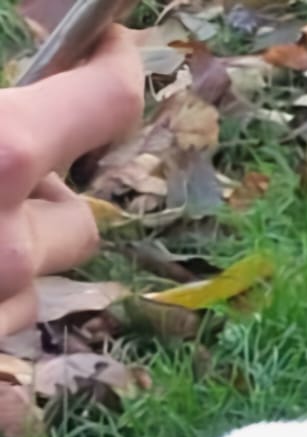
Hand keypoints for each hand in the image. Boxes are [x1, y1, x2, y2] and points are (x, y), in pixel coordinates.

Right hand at [0, 29, 143, 332]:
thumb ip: (5, 107)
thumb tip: (36, 99)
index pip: (106, 102)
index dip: (111, 68)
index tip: (107, 50)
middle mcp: (10, 245)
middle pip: (79, 217)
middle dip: (42, 197)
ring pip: (37, 279)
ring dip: (10, 254)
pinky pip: (9, 333)